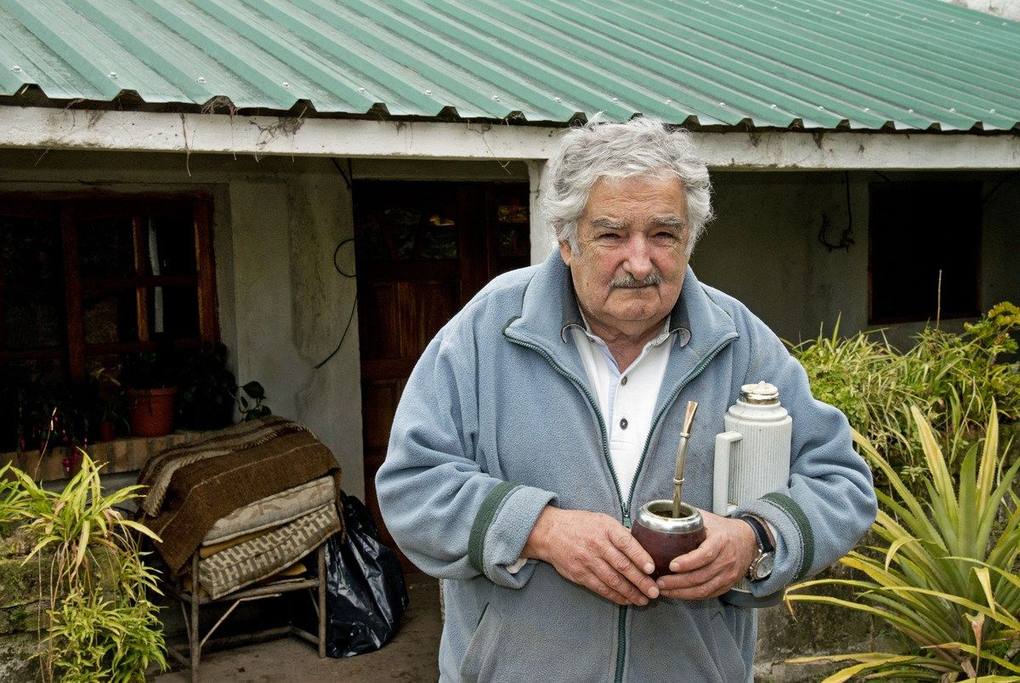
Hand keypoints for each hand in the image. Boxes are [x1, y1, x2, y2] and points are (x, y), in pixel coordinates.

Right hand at [522, 506, 658, 605]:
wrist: (550, 532)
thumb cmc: (580, 525)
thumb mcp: (602, 520)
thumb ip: (620, 534)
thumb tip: (644, 548)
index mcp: (605, 528)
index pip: (626, 543)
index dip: (640, 556)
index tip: (652, 569)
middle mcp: (597, 545)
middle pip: (622, 566)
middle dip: (641, 581)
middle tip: (654, 591)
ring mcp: (587, 561)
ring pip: (613, 580)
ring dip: (631, 592)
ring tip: (644, 599)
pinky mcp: (580, 574)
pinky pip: (600, 588)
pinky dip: (615, 596)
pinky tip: (626, 600)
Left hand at [656, 510, 756, 599]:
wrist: (748, 540)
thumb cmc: (723, 529)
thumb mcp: (707, 518)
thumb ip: (687, 518)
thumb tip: (662, 515)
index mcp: (721, 541)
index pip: (705, 555)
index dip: (688, 562)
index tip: (672, 565)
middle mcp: (726, 560)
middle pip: (701, 576)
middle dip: (678, 582)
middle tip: (660, 582)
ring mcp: (728, 575)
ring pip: (704, 589)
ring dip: (682, 592)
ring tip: (664, 590)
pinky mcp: (727, 585)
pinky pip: (708, 594)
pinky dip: (691, 596)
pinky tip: (678, 593)